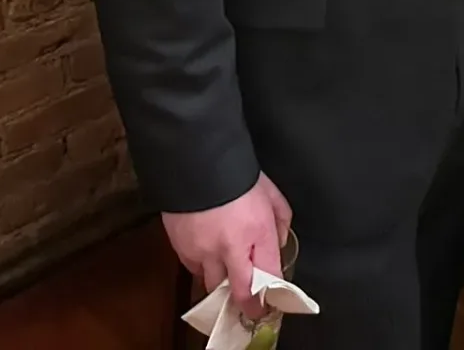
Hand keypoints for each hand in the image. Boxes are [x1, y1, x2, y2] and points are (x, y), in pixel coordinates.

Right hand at [163, 172, 291, 317]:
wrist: (195, 161)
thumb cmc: (237, 173)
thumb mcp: (271, 192)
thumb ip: (281, 220)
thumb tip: (280, 242)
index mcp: (257, 233)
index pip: (268, 278)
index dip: (270, 294)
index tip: (271, 299)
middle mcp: (230, 249)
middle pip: (238, 294)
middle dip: (246, 302)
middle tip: (251, 302)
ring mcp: (203, 252)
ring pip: (213, 285)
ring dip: (223, 283)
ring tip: (229, 274)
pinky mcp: (182, 249)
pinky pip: (194, 270)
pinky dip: (204, 267)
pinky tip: (210, 255)